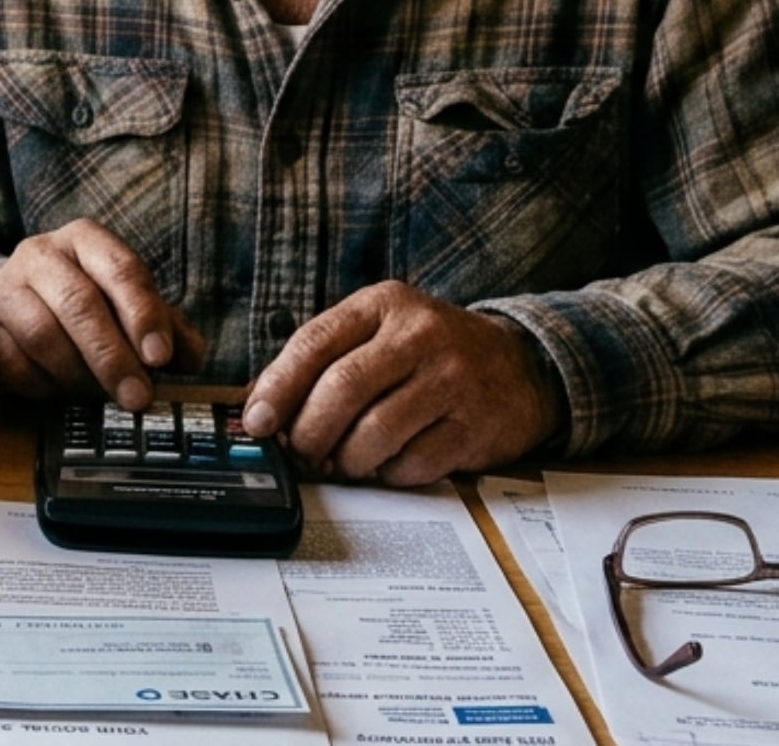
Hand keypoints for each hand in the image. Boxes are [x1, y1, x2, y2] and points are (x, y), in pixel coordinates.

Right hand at [0, 219, 202, 409]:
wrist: (9, 313)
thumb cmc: (80, 309)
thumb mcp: (127, 309)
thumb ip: (166, 329)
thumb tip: (190, 358)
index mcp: (85, 240)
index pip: (121, 269)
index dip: (143, 314)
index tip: (160, 358)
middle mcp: (40, 254)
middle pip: (80, 303)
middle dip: (114, 356)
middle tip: (138, 398)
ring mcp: (4, 288)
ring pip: (44, 335)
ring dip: (79, 375)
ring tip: (97, 394)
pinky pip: (15, 364)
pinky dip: (44, 386)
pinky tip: (57, 390)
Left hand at [241, 281, 566, 486]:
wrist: (521, 367)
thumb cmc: (429, 353)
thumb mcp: (377, 333)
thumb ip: (322, 360)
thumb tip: (260, 408)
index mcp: (383, 305)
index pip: (315, 343)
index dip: (278, 388)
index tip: (258, 423)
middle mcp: (419, 335)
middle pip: (343, 388)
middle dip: (309, 432)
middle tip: (300, 454)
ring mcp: (452, 379)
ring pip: (376, 431)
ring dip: (346, 459)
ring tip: (341, 463)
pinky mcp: (475, 426)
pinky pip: (414, 463)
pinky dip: (388, 474)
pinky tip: (386, 465)